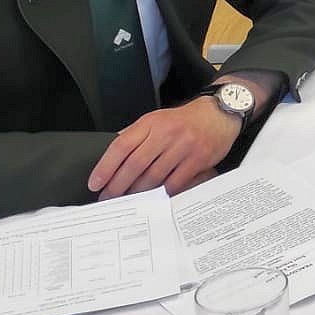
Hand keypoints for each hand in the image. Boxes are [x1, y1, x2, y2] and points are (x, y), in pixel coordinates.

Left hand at [88, 100, 241, 199]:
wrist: (219, 114)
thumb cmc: (185, 120)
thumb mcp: (157, 119)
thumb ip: (135, 135)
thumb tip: (112, 155)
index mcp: (151, 123)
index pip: (122, 145)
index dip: (105, 167)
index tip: (95, 183)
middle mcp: (166, 133)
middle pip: (135, 164)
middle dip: (118, 185)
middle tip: (107, 198)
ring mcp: (183, 147)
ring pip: (153, 177)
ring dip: (138, 192)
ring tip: (128, 201)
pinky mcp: (198, 159)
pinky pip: (175, 183)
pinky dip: (162, 193)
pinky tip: (154, 199)